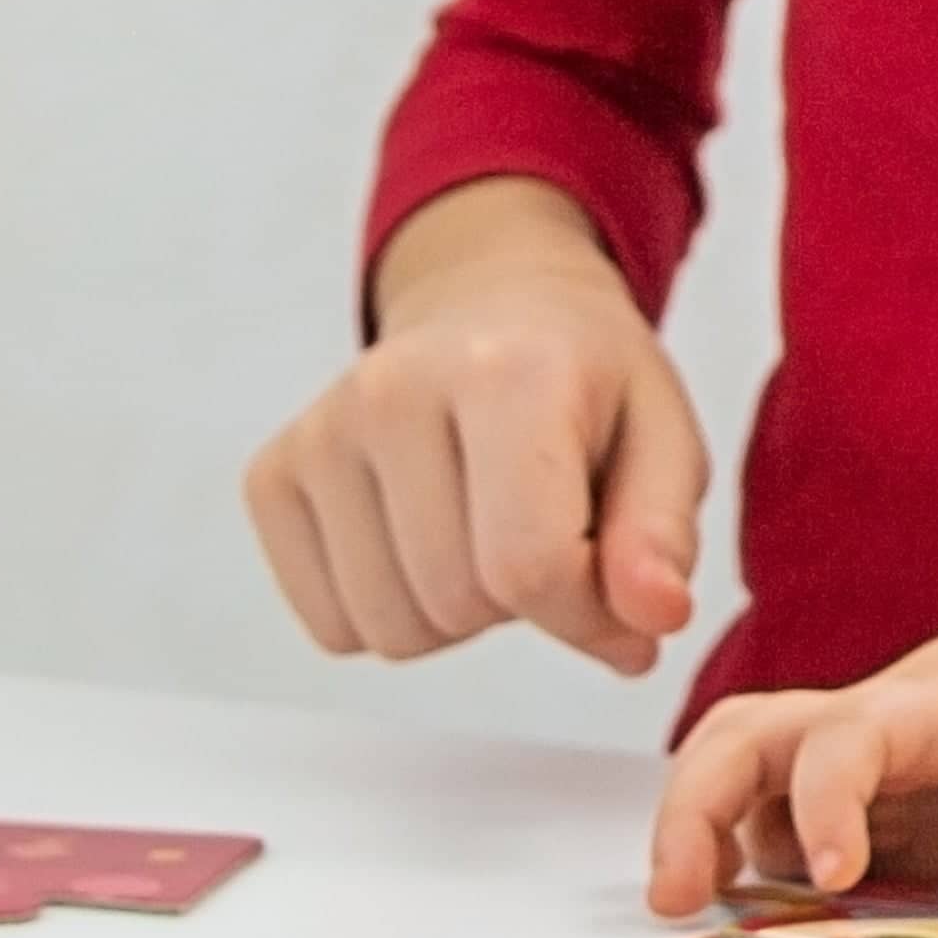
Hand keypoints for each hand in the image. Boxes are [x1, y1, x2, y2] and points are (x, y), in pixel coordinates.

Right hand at [245, 180, 706, 677]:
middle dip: (520, 603)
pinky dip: (388, 609)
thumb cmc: (586, 387)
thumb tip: (654, 616)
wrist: (493, 310)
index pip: (530, 567)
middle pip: (457, 602)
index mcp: (507, 372)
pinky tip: (422, 535)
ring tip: (482, 527)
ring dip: (453, 613)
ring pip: (390, 628)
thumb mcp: (666, 444)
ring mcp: (319, 431)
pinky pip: (333, 625)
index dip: (585, 612)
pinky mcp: (272, 476)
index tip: (612, 584)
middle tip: (539, 525)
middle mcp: (393, 390)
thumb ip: (662, 536)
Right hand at [649, 594, 937, 921]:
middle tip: (675, 895)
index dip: (826, 806)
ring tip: (692, 909)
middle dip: (690, 809)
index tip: (833, 878)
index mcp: (920, 704)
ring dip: (700, 836)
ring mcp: (843, 766)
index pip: (842, 740)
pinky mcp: (845, 807)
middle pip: (738, 738)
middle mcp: (859, 725)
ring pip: (736, 776)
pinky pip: (774, 830)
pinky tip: (758, 925)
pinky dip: (747, 873)